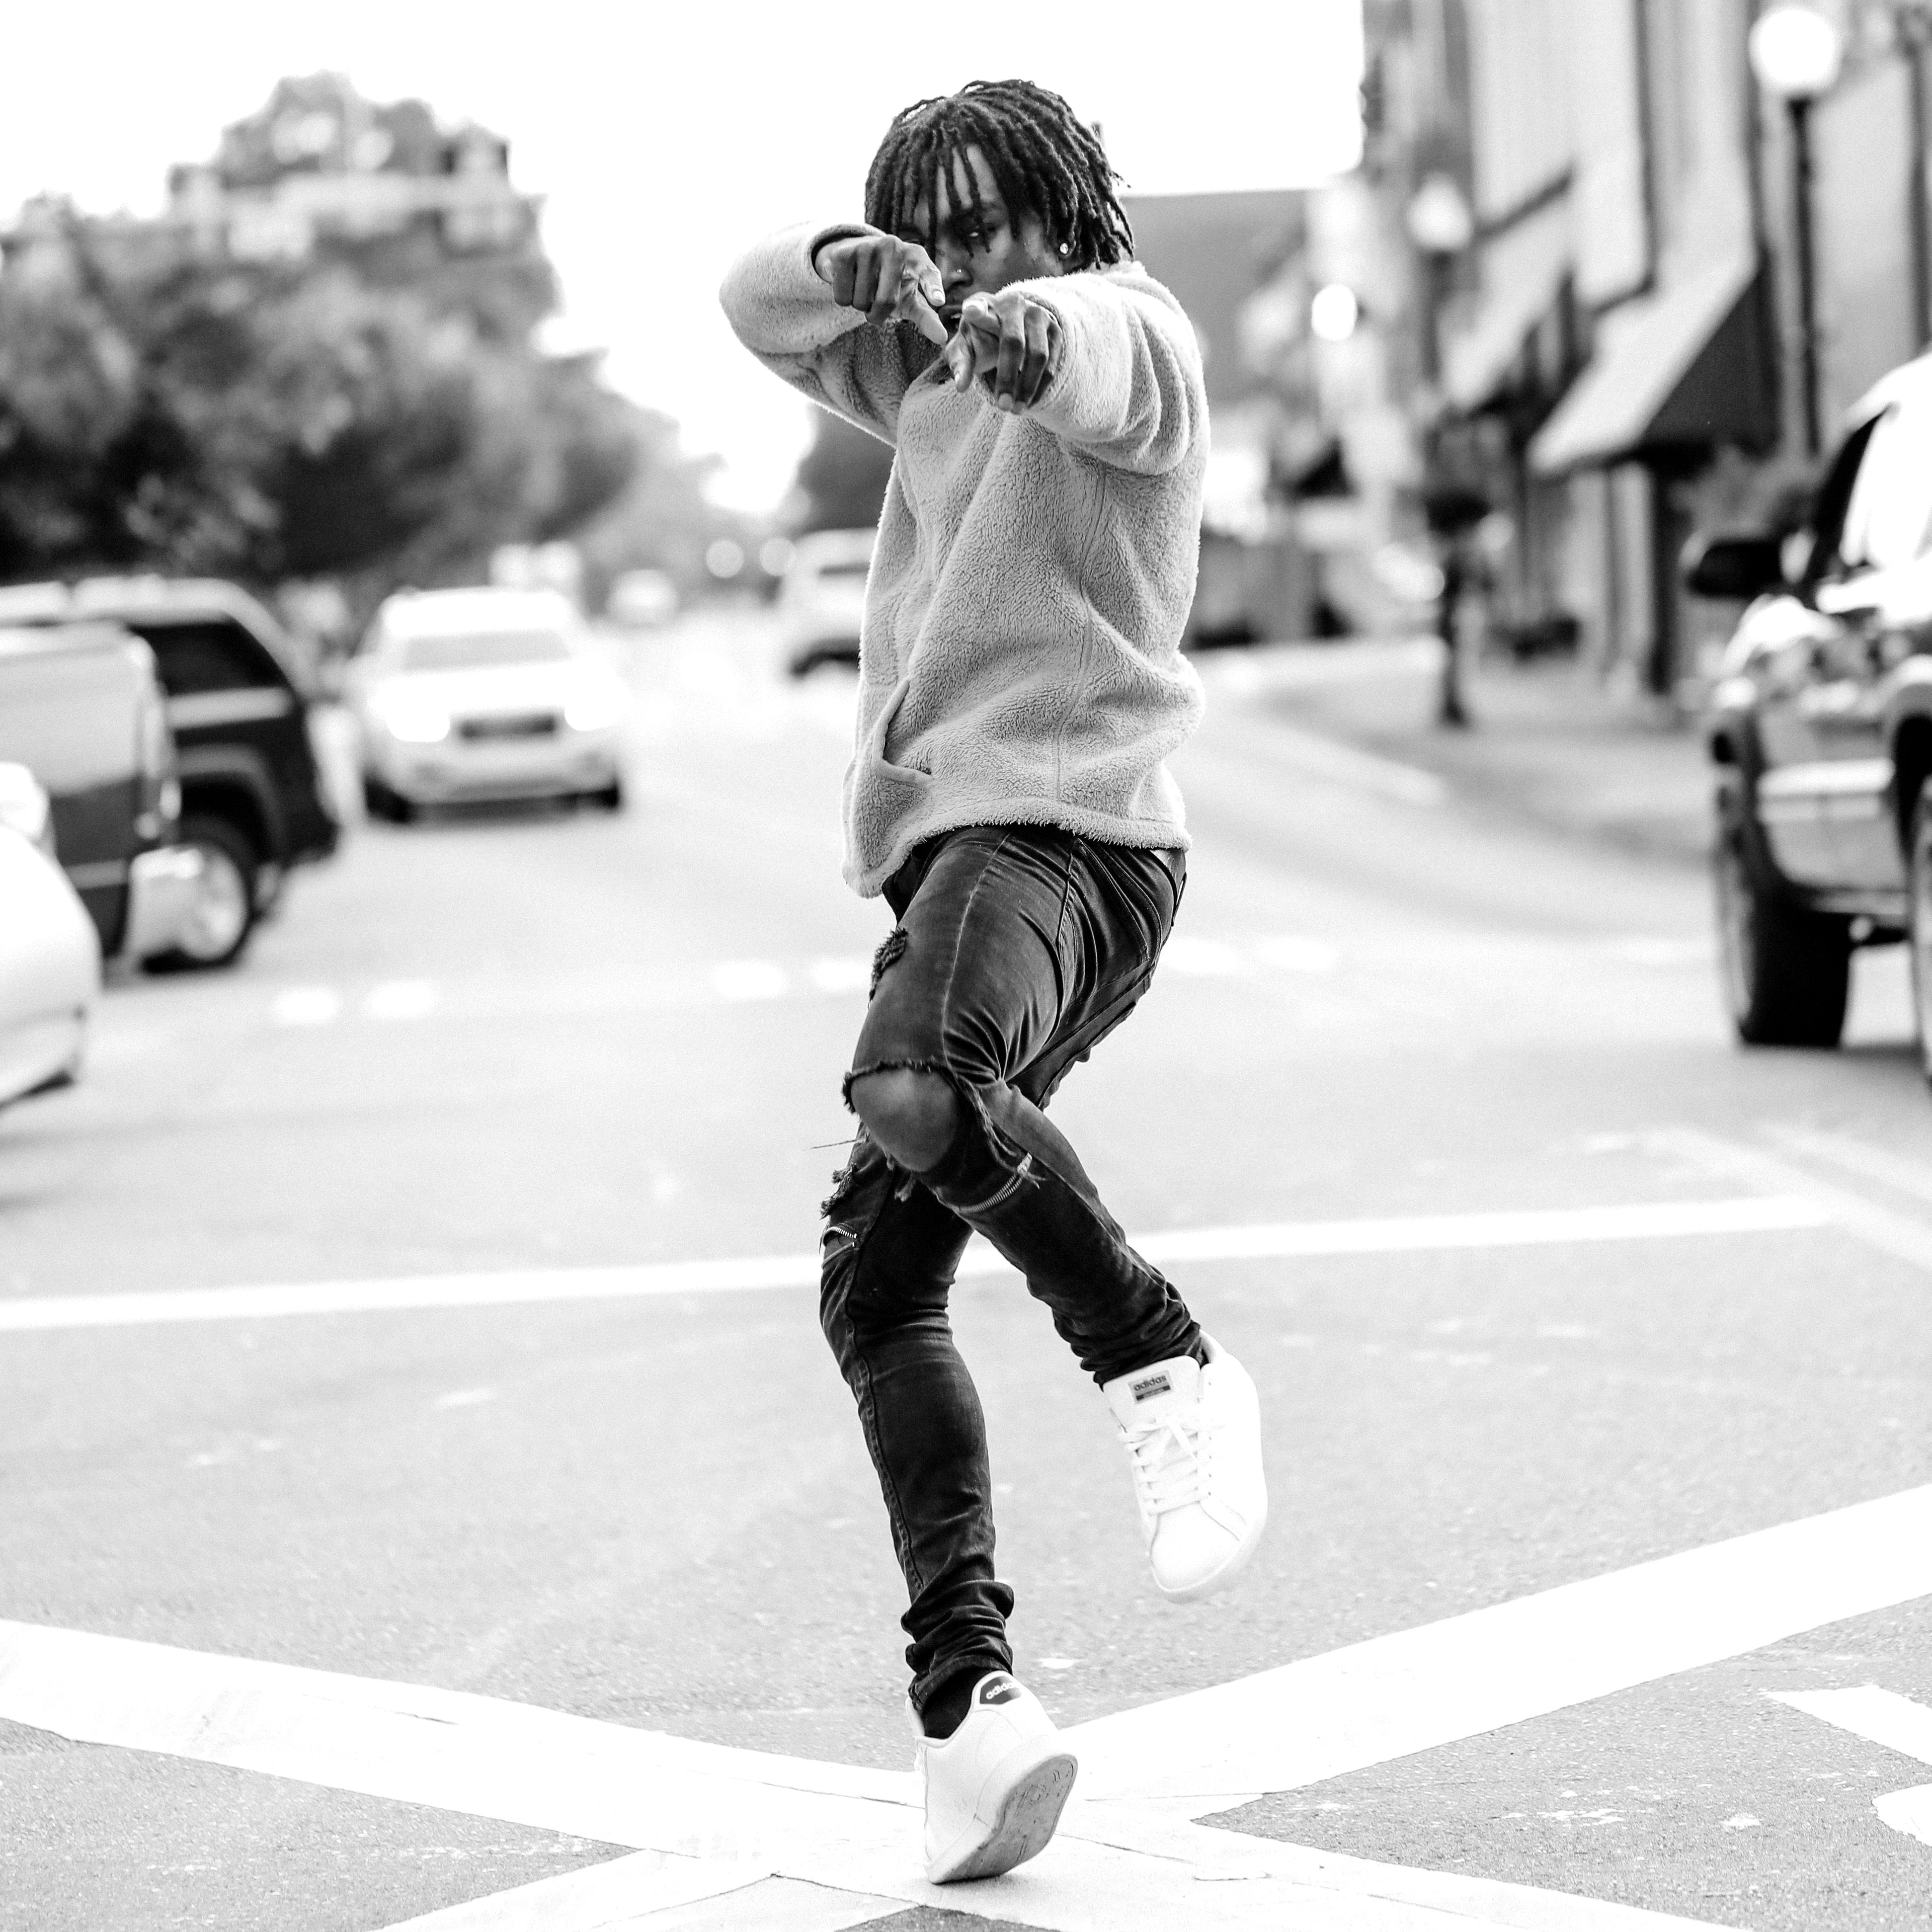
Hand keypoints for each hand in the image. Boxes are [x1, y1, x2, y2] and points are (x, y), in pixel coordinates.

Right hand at [814, 234, 947, 346]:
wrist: (858, 256)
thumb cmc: (892, 283)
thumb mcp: (911, 299)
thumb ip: (927, 318)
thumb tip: (942, 339)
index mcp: (916, 257)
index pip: (927, 272)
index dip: (932, 287)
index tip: (939, 301)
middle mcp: (894, 247)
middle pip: (886, 301)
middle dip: (878, 314)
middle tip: (877, 303)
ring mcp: (867, 247)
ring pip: (860, 301)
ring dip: (860, 306)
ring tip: (864, 289)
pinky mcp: (843, 253)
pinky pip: (842, 296)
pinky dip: (844, 299)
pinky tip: (849, 283)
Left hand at [944, 290, 1061, 412]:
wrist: (1014, 324)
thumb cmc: (981, 337)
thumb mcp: (965, 346)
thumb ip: (960, 363)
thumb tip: (961, 386)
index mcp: (986, 305)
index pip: (980, 307)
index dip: (976, 310)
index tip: (970, 312)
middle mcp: (1015, 305)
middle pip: (1014, 341)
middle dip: (1008, 377)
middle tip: (1002, 406)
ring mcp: (1038, 316)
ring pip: (1038, 355)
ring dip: (1028, 387)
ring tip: (1016, 410)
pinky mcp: (1055, 331)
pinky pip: (1051, 364)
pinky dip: (1040, 387)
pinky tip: (1029, 403)